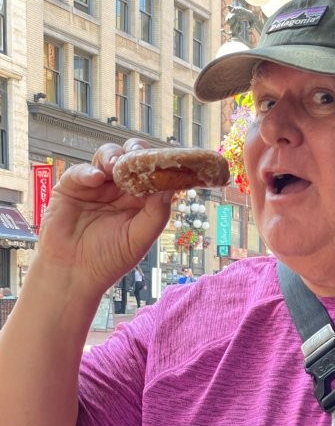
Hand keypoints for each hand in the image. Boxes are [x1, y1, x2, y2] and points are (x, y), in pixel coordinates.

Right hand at [37, 138, 172, 295]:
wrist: (73, 273)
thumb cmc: (108, 260)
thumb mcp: (139, 239)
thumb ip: (156, 214)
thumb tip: (171, 189)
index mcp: (139, 201)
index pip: (152, 174)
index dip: (159, 165)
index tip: (166, 161)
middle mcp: (119, 190)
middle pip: (131, 159)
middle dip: (136, 152)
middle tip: (138, 156)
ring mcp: (96, 186)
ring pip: (107, 158)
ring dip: (113, 157)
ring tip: (115, 166)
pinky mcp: (72, 187)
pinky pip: (80, 171)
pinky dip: (88, 171)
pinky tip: (95, 179)